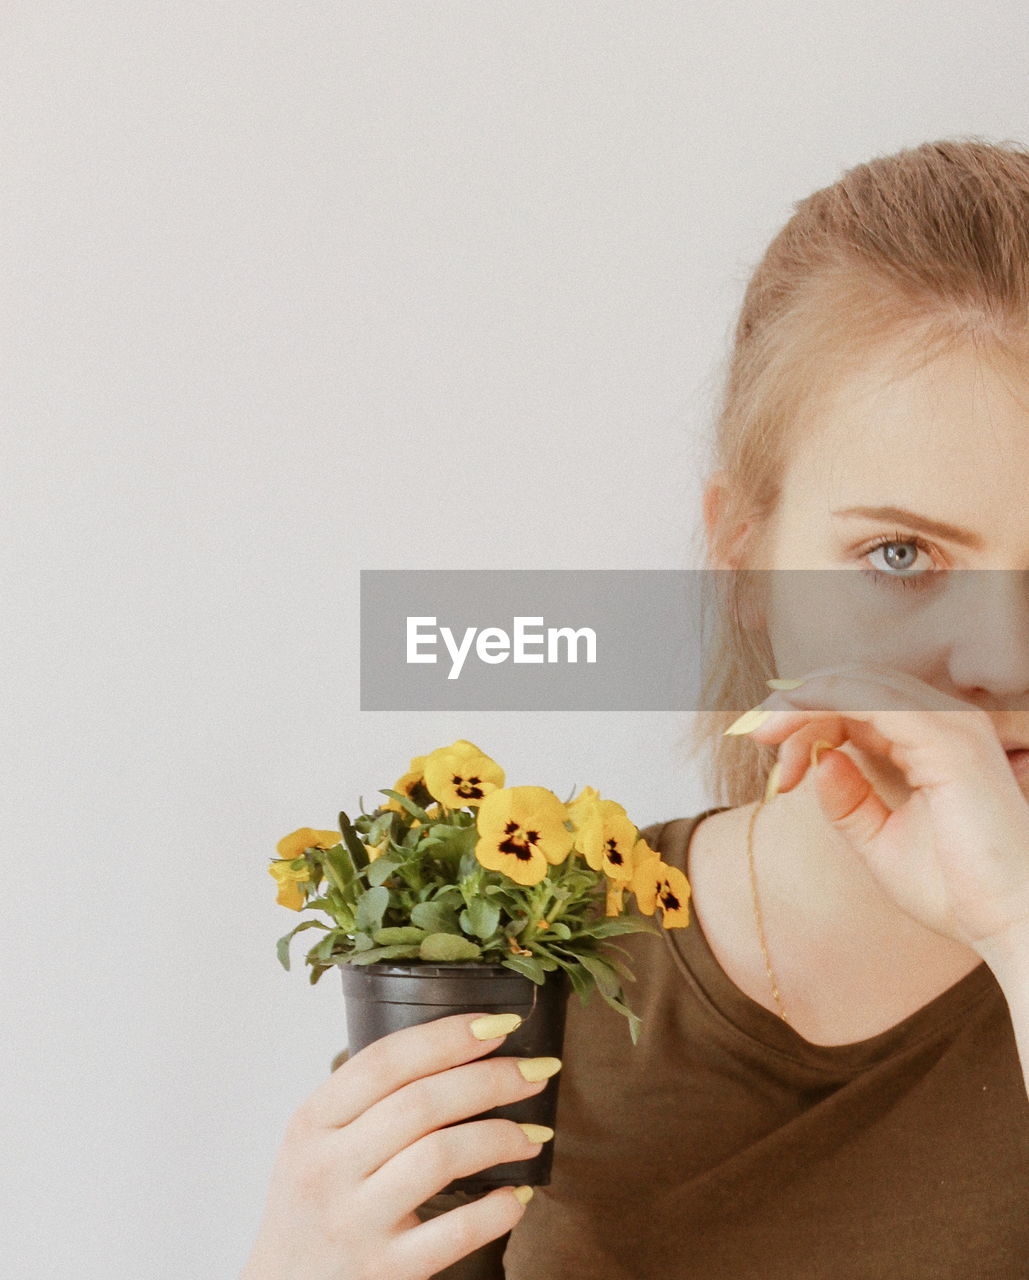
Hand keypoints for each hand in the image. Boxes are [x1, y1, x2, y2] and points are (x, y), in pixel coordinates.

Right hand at [240, 1013, 551, 1279]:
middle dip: (493, 1079)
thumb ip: (366, 1100)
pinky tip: (518, 1195)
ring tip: (537, 1132)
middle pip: (423, 1103)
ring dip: (502, 1137)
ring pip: (441, 1157)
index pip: (386, 1061)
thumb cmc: (313, 1204)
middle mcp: (327, 1168)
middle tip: (537, 1071)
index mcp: (312, 1122)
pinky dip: (497, 1210)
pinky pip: (455, 1232)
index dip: (448, 1036)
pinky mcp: (384, 1272)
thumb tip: (458, 1048)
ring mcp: (354, 1222)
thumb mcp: (316, 1143)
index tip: (499, 1024)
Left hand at [743, 662, 1028, 956]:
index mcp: (931, 742)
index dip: (805, 726)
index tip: (779, 777)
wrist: (1012, 926)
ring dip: (800, 702)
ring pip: (854, 684)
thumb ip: (848, 802)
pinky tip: (790, 726)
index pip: (855, 705)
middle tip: (753, 738)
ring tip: (764, 734)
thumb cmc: (958, 891)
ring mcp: (948, 725)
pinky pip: (870, 699)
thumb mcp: (881, 842)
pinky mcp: (946, 738)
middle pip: (850, 685)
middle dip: (793, 706)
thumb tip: (819, 760)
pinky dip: (822, 703)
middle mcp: (942, 723)